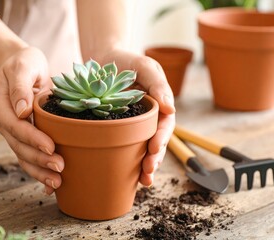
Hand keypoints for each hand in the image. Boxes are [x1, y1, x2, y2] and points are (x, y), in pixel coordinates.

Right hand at [0, 47, 63, 194]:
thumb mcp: (23, 66)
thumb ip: (20, 86)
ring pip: (23, 156)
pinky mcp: (23, 138)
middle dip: (39, 159)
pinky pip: (28, 157)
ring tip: (57, 182)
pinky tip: (50, 186)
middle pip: (19, 146)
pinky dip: (38, 172)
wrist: (22, 66)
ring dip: (39, 171)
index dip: (32, 138)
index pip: (15, 126)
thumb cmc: (24, 63)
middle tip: (60, 167)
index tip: (50, 147)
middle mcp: (3, 123)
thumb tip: (22, 110)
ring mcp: (12, 133)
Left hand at [97, 49, 175, 185]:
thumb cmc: (127, 61)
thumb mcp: (145, 66)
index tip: (153, 149)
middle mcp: (148, 119)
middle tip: (148, 171)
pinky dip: (128, 162)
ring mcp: (133, 126)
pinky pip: (125, 147)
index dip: (161, 139)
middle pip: (156, 142)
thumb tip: (171, 108)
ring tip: (143, 180)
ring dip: (145, 166)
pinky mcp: (118, 130)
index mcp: (158, 106)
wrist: (103, 61)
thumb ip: (158, 84)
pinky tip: (128, 176)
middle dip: (154, 158)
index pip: (164, 126)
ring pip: (143, 149)